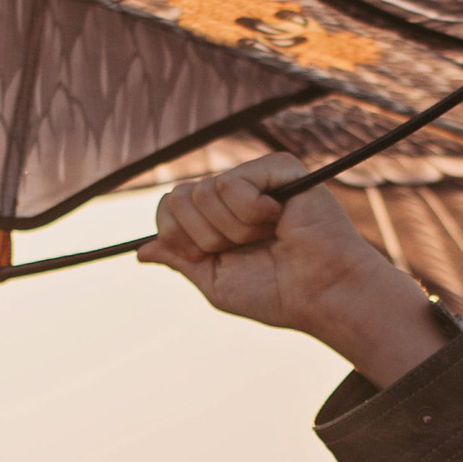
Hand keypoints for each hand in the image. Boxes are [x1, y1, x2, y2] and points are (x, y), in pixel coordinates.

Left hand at [138, 157, 444, 382]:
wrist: (321, 294)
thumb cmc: (277, 293)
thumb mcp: (215, 282)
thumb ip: (180, 259)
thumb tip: (141, 251)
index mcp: (218, 218)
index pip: (169, 207)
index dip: (177, 235)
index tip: (207, 256)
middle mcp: (234, 194)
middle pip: (179, 197)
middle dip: (203, 236)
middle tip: (244, 248)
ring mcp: (256, 177)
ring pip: (204, 192)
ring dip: (232, 230)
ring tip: (267, 236)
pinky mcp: (278, 167)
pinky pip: (232, 183)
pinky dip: (250, 213)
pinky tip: (279, 220)